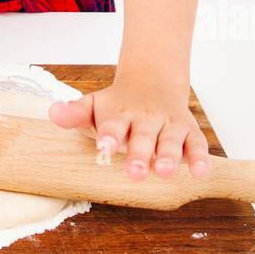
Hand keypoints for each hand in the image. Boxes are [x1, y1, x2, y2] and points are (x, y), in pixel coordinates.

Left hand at [47, 70, 210, 181]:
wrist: (153, 81)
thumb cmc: (118, 105)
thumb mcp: (94, 105)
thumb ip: (75, 113)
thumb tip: (53, 113)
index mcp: (121, 113)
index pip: (113, 125)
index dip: (109, 137)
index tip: (103, 148)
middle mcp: (147, 118)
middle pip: (143, 136)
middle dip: (140, 154)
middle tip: (135, 172)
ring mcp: (170, 125)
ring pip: (171, 141)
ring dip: (169, 156)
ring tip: (165, 172)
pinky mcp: (190, 133)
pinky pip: (198, 145)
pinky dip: (200, 159)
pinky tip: (199, 172)